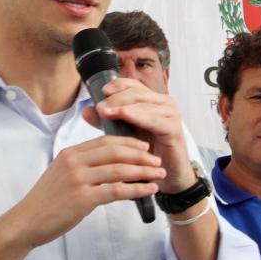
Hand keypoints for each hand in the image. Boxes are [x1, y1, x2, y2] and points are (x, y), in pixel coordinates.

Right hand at [11, 135, 163, 247]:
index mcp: (70, 154)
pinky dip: (136, 189)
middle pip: (115, 152)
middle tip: (157, 160)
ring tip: (159, 174)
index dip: (128, 143)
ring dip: (143, 171)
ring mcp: (78, 179)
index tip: (144, 147)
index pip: (105, 141)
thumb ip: (82, 166)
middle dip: (140, 155)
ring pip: (119, 170)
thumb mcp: (61, 175)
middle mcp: (74, 162)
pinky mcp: (82, 198)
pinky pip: (116, 190)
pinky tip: (148, 190)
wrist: (26, 222)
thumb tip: (108, 165)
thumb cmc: (46, 202)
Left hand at [82, 78, 194, 192]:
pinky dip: (138, 116)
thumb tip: (86, 110)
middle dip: (116, 98)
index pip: (134, 85)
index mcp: (153, 101)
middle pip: (137, 92)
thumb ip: (108, 121)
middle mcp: (164, 103)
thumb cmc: (149, 153)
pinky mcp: (174, 129)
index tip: (102, 91)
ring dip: (123, 106)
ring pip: (144, 104)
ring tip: (105, 111)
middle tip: (99, 107)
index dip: (118, 85)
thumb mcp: (125, 134)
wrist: (168, 175)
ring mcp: (171, 115)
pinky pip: (154, 119)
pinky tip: (124, 115)